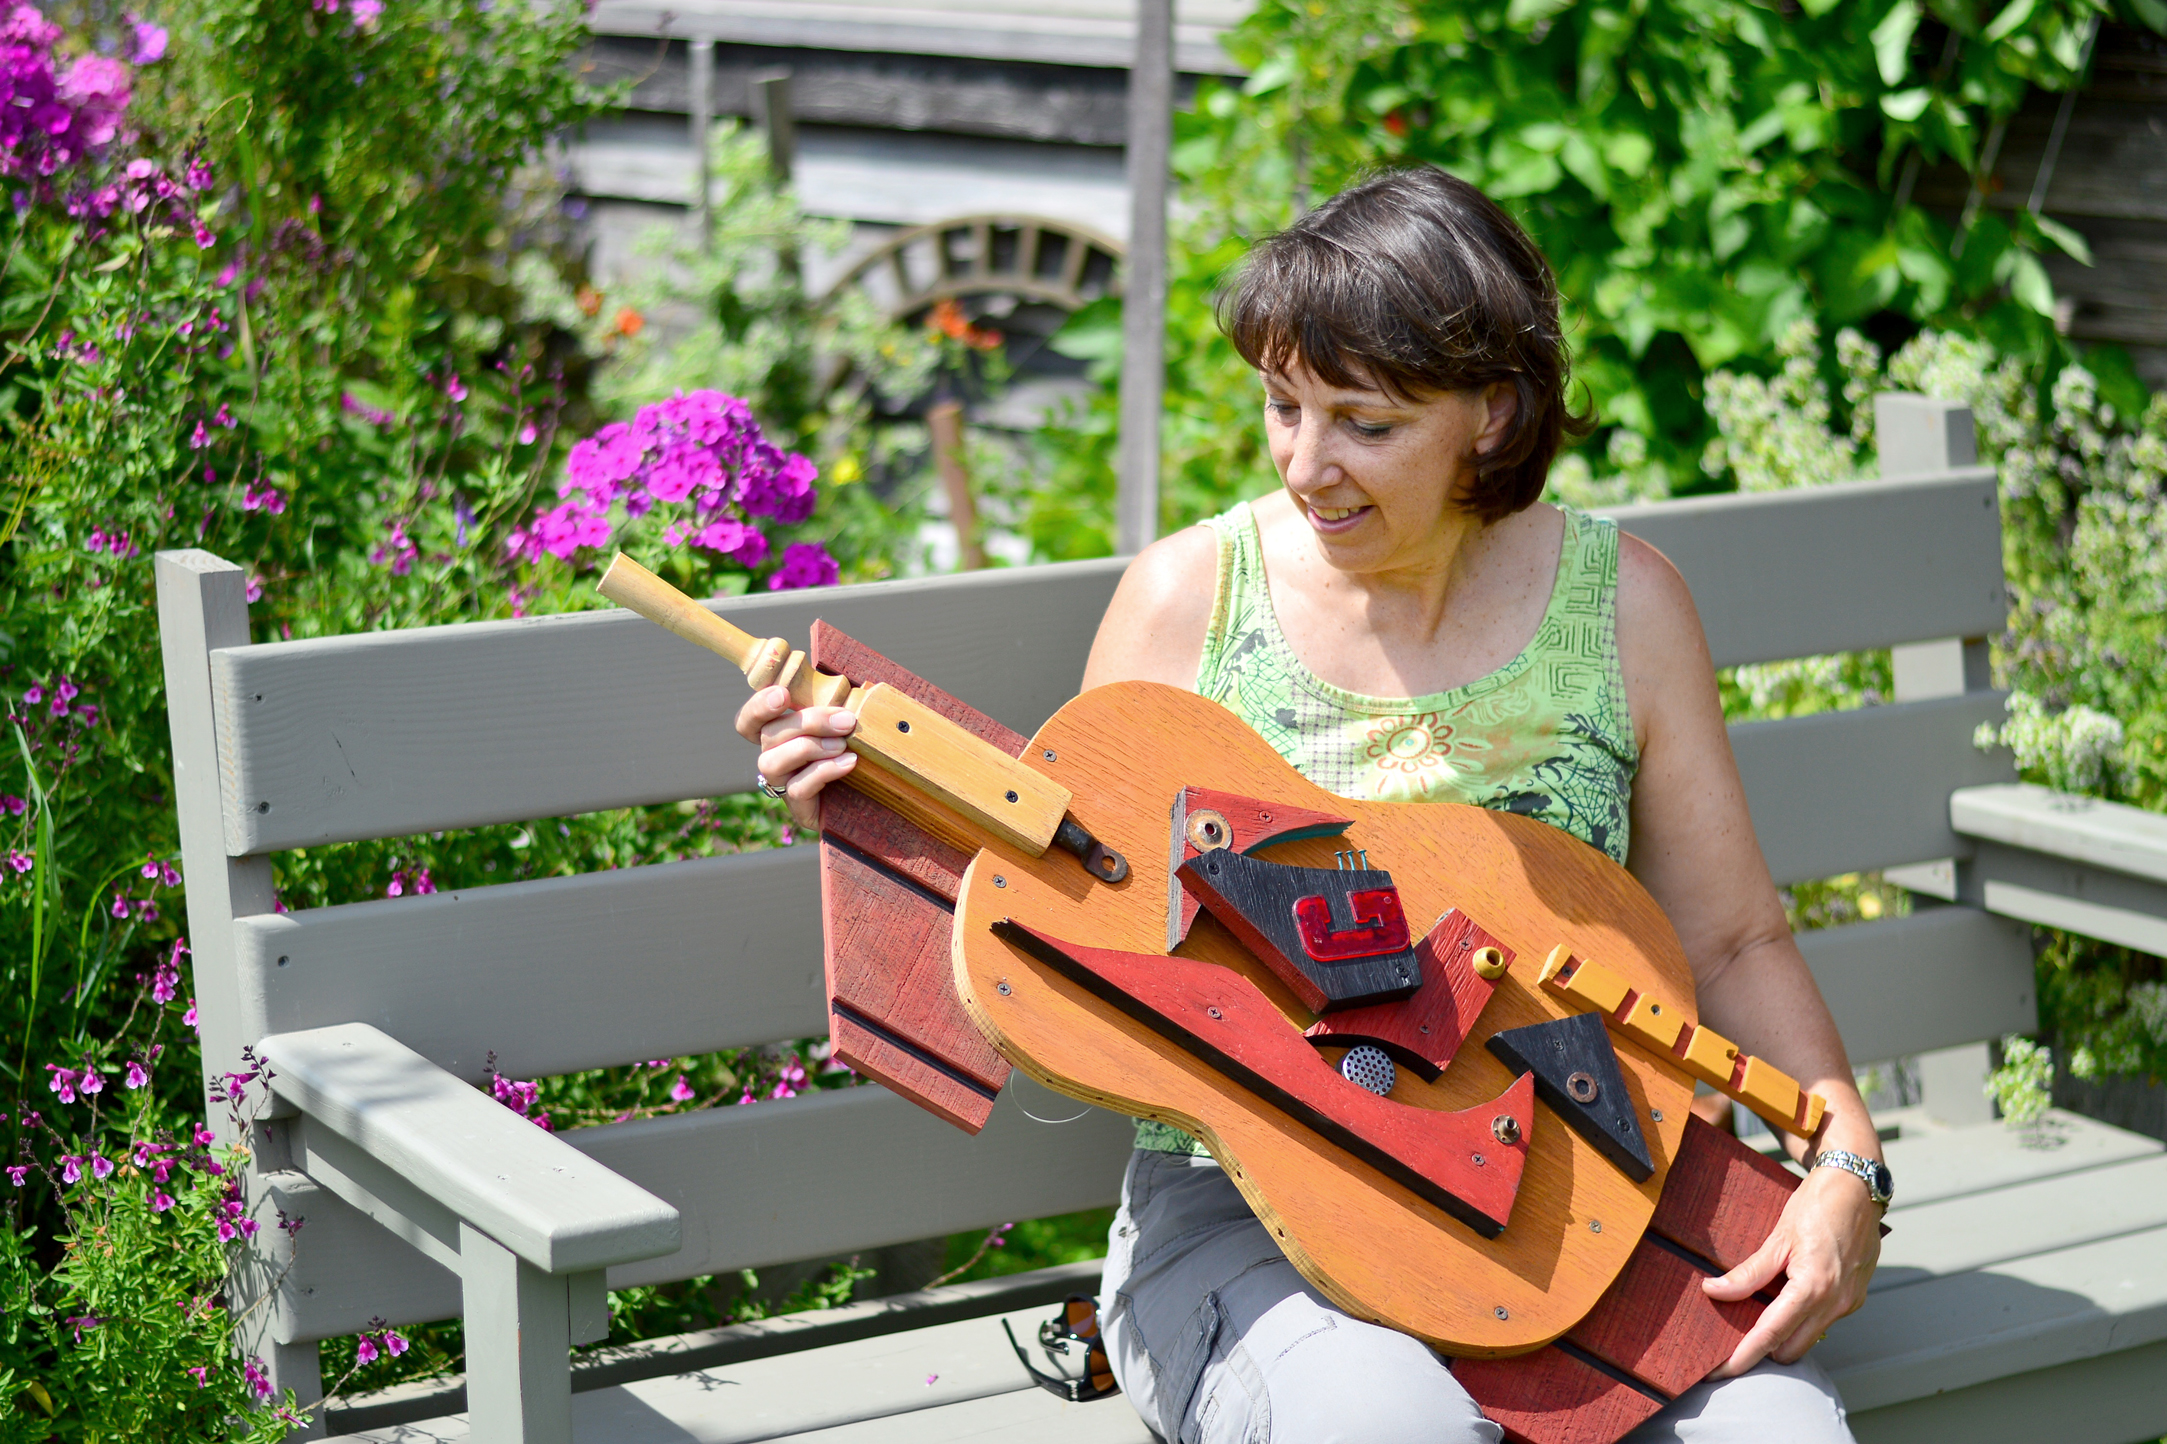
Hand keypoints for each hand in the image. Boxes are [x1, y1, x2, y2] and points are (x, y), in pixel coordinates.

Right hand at [735, 686, 855, 831]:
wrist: (876, 800)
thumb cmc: (859, 752)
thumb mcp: (848, 725)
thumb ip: (839, 705)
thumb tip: (847, 685)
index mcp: (780, 735)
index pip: (749, 721)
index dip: (758, 707)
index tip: (783, 695)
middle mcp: (773, 758)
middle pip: (768, 734)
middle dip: (808, 722)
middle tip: (845, 721)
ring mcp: (782, 785)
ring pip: (772, 761)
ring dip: (810, 747)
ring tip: (843, 745)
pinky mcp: (798, 808)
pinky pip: (798, 788)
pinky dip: (824, 771)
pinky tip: (849, 763)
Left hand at [1702, 1160, 1880, 1376]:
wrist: (1857, 1186)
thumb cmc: (1817, 1205)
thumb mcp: (1777, 1238)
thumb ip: (1748, 1273)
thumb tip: (1715, 1291)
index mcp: (1814, 1287)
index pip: (1771, 1334)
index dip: (1744, 1356)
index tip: (1720, 1371)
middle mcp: (1836, 1302)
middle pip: (1791, 1349)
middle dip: (1763, 1351)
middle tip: (1731, 1341)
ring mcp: (1850, 1303)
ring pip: (1809, 1338)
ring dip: (1784, 1336)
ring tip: (1755, 1318)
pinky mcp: (1855, 1297)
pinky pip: (1823, 1321)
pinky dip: (1802, 1319)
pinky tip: (1784, 1301)